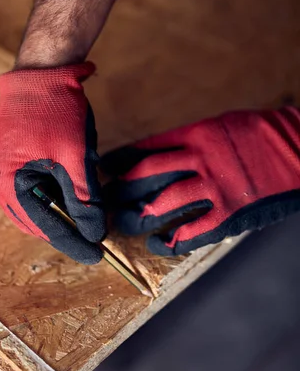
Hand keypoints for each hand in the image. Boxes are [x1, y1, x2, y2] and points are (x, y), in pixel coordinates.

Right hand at [0, 62, 105, 263]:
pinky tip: (70, 189)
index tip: (96, 254)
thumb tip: (96, 233)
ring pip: (30, 204)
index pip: (41, 226)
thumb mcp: (75, 157)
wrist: (42, 69)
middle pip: (32, 219)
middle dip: (64, 227)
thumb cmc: (56, 108)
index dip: (72, 242)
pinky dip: (50, 193)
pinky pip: (28, 187)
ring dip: (58, 209)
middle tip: (94, 234)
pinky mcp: (6, 156)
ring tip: (85, 208)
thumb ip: (84, 199)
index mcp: (6, 179)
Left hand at [101, 107, 299, 255]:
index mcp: (197, 135)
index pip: (148, 147)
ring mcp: (215, 188)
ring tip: (125, 223)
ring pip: (163, 204)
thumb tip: (169, 151)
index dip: (122, 160)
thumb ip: (195, 139)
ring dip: (140, 216)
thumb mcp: (223, 125)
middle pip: (147, 175)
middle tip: (108, 200)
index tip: (105, 168)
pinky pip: (193, 232)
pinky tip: (157, 244)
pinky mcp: (231, 213)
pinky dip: (171, 241)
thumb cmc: (264, 134)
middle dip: (122, 189)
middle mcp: (200, 160)